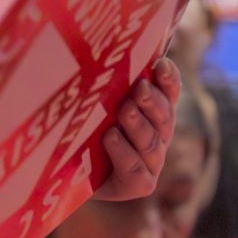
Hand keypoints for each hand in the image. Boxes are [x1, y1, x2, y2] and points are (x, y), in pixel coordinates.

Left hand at [92, 59, 179, 201]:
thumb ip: (107, 86)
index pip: (169, 94)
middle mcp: (158, 137)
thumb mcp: (95, 105)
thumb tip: (105, 53)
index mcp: (154, 114)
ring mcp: (151, 163)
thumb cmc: (84, 130)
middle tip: (139, 86)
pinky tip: (111, 136)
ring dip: (138, 124)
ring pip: (151, 142)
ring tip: (125, 109)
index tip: (161, 63)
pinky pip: (135, 168)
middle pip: (164, 117)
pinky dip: (123, 151)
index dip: (169, 80)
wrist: (67, 174)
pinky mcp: (139, 185)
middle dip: (153, 101)